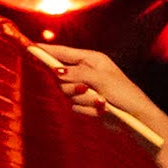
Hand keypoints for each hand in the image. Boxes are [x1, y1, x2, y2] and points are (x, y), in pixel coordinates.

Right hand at [31, 42, 167, 156]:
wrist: (137, 118)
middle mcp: (86, 71)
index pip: (63, 53)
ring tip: (101, 102)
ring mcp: (86, 88)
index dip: (46, 52)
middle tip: (86, 89)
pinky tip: (102, 110)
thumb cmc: (124, 94)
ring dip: (83, 100)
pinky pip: (75, 106)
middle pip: (61, 76)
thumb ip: (77, 73)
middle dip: (72, 86)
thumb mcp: (101, 80)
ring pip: (67, 94)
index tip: (30, 49)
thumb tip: (57, 70)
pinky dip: (88, 109)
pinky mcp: (86, 103)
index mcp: (92, 59)